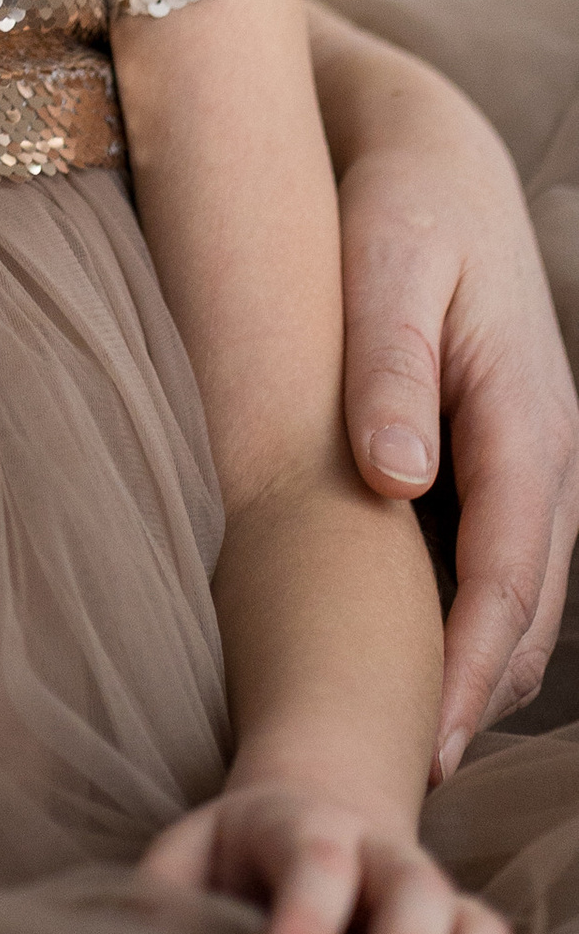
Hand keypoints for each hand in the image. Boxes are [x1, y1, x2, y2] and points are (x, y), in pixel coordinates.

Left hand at [142, 781, 519, 933]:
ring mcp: (426, 891)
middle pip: (410, 887)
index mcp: (302, 825)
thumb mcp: (186, 855)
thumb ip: (164, 896)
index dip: (304, 921)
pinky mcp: (458, 931)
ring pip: (468, 923)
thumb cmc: (231, 858)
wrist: (310, 822)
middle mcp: (377, 852)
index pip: (312, 861)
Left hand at [326, 36, 578, 771]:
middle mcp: (550, 453)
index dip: (468, 668)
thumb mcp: (384, 271)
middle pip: (526, 610)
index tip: (421, 742)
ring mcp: (536, 459)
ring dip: (477, 669)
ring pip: (521, 596)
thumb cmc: (397, 209)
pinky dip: (470, 619)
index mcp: (527, 421)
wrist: (431, 155)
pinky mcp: (504, 456)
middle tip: (402, 778)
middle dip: (475, 697)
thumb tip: (396, 479)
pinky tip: (410, 655)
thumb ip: (387, 369)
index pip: (507, 577)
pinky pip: (502, 561)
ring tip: (407, 741)